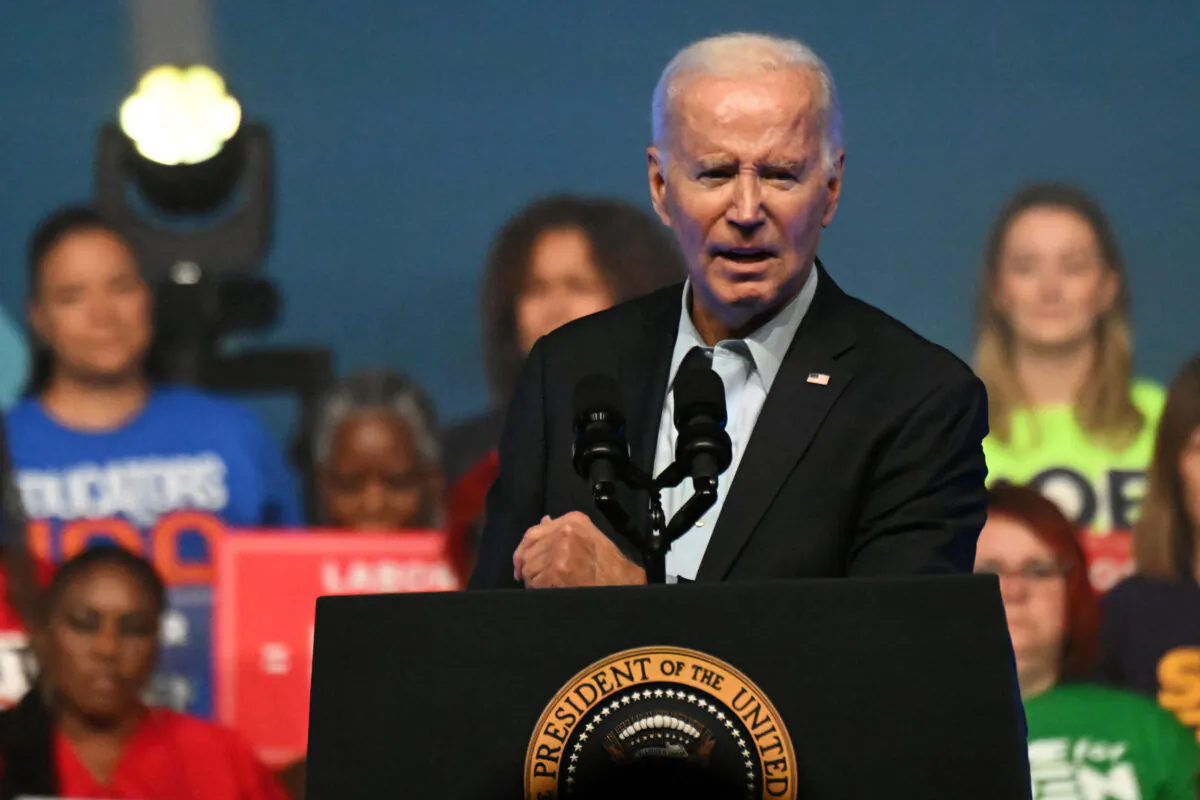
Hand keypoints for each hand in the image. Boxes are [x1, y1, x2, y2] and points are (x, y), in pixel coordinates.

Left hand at [513, 511, 645, 587]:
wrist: (623, 583)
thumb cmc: (608, 563)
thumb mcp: (588, 536)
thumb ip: (562, 530)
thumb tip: (542, 522)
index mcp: (572, 520)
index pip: (533, 532)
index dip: (523, 550)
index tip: (519, 564)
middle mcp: (563, 532)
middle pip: (528, 552)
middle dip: (530, 568)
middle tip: (539, 580)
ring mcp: (559, 552)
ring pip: (529, 569)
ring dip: (535, 582)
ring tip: (551, 586)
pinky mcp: (556, 572)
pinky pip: (535, 584)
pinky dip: (540, 591)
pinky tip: (553, 591)